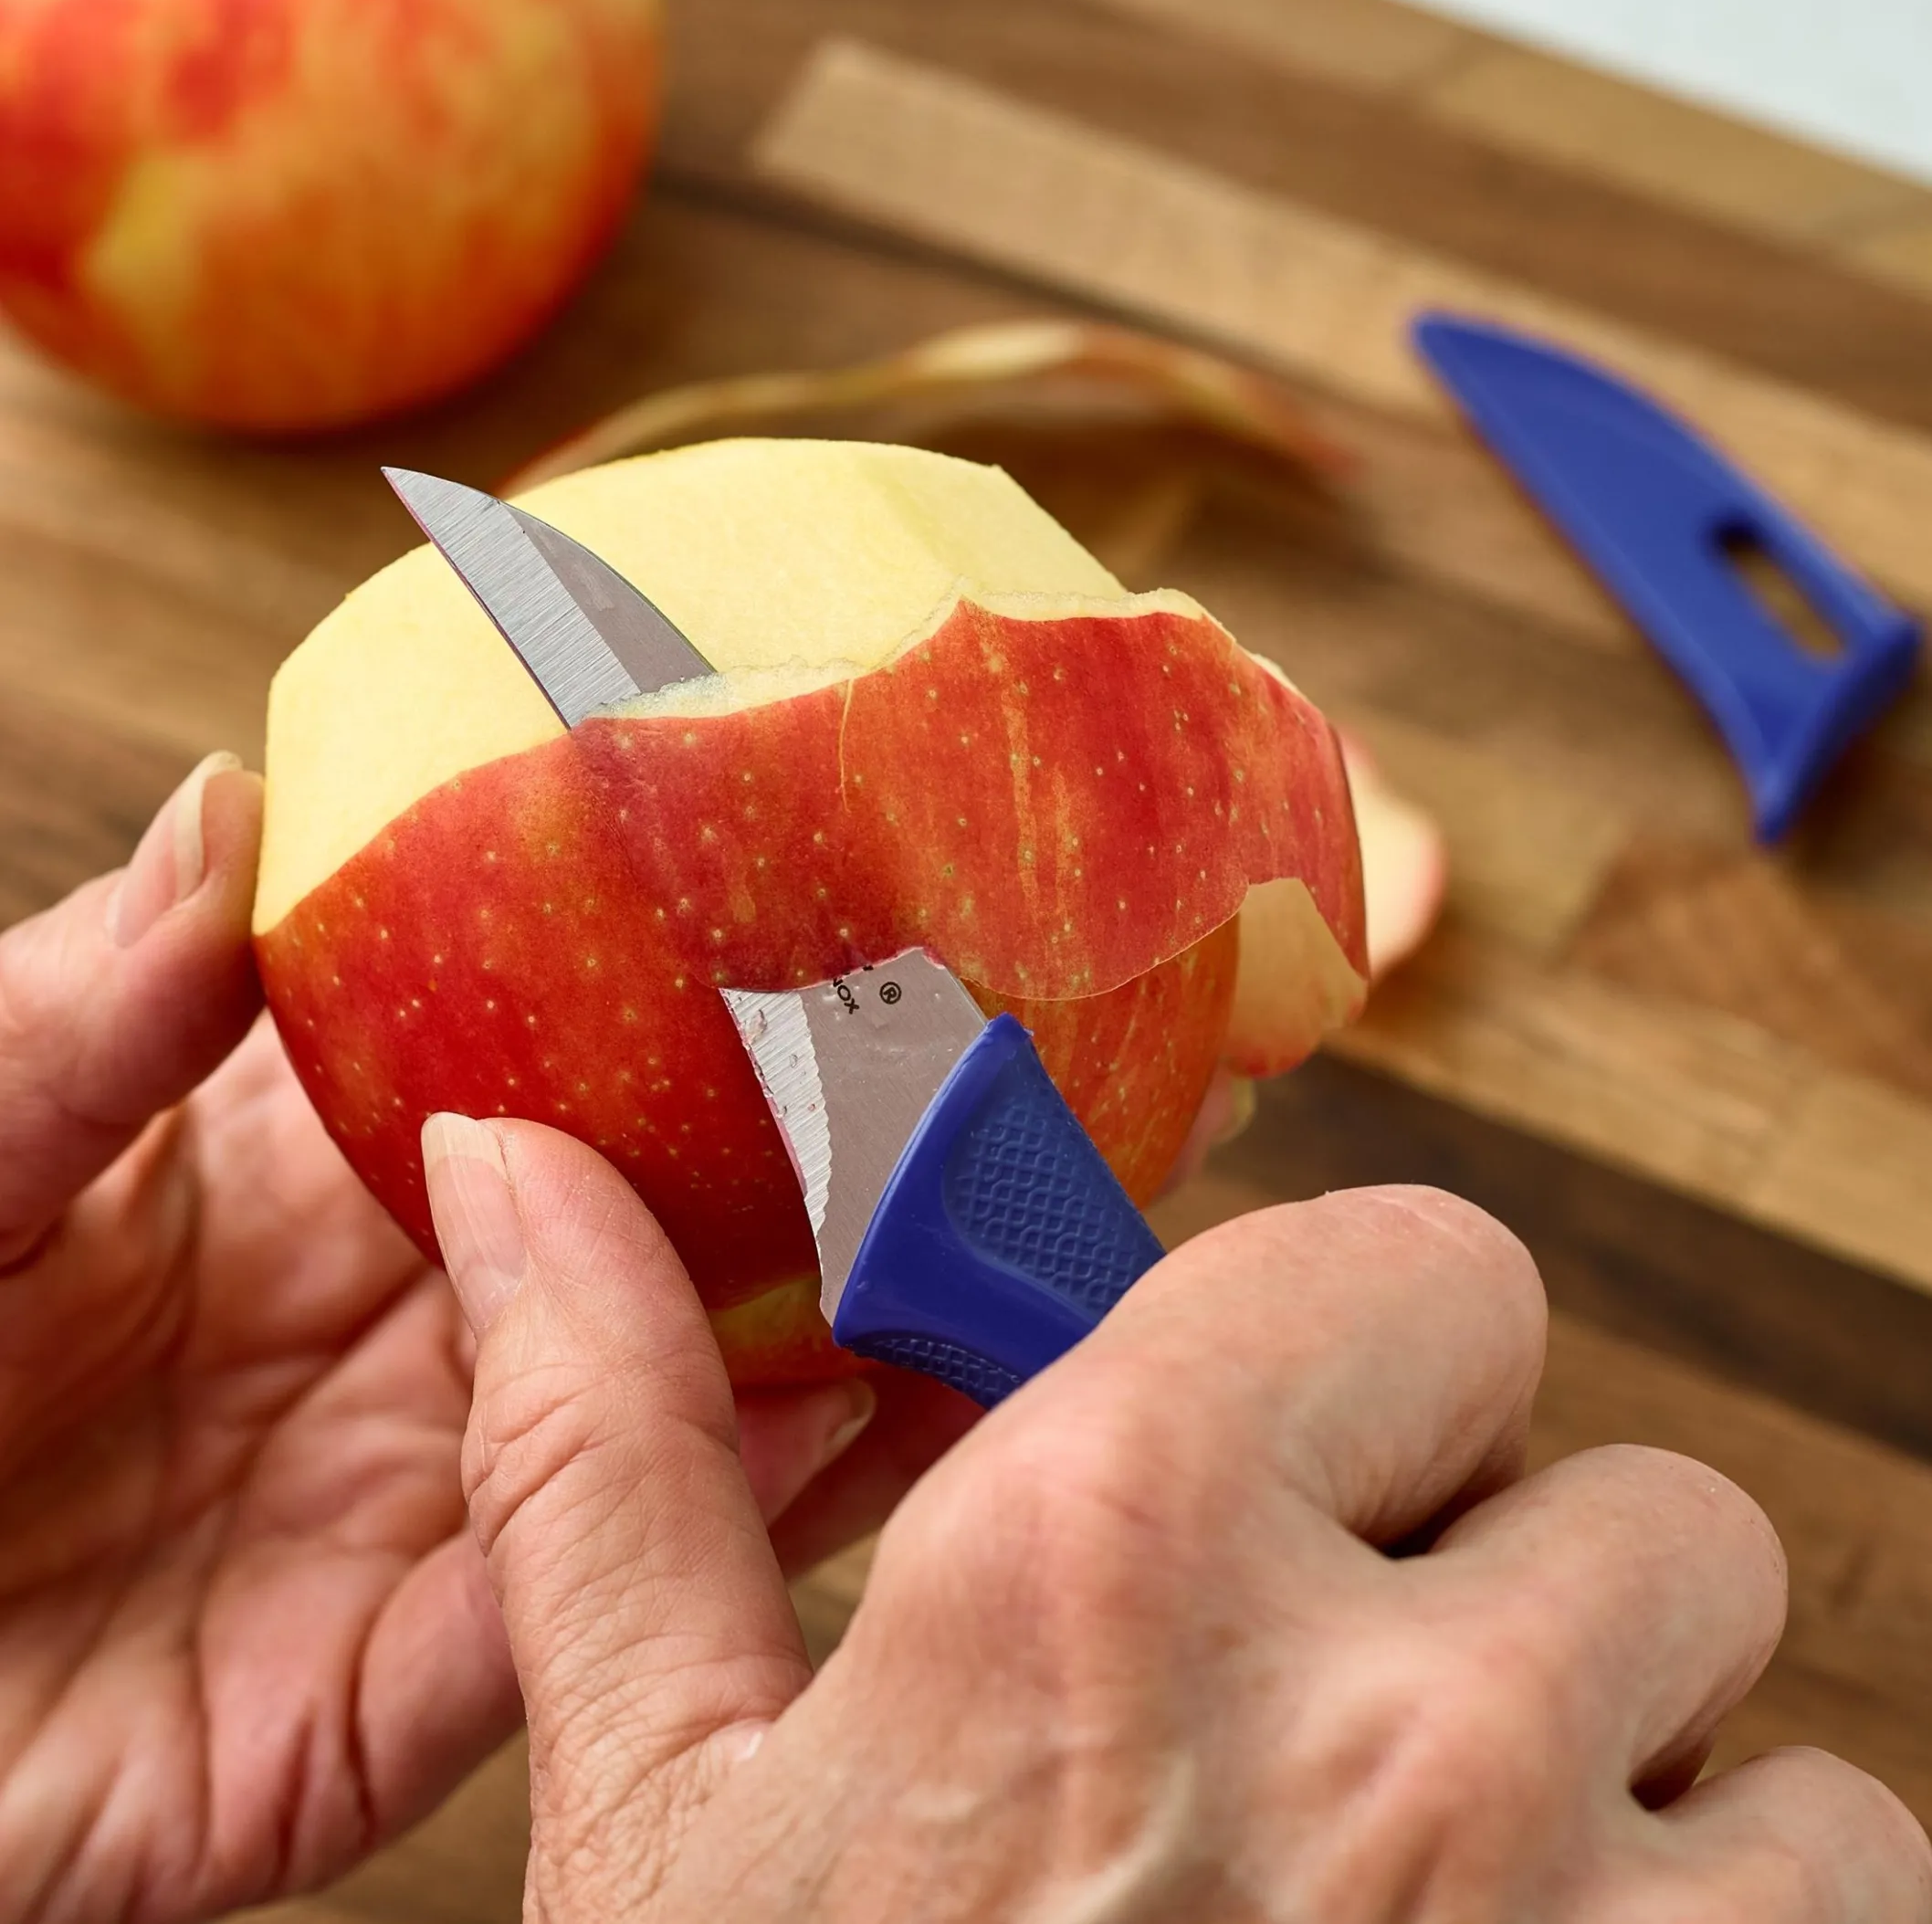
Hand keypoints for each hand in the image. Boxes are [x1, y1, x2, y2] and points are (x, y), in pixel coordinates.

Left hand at [0, 758, 967, 1923]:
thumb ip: (86, 1012)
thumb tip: (237, 801)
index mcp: (273, 1181)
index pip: (508, 1065)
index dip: (639, 987)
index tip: (786, 894)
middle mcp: (371, 1336)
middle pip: (618, 1238)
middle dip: (783, 1164)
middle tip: (960, 1065)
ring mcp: (388, 1515)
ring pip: (638, 1416)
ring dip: (809, 1337)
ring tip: (977, 1232)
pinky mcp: (369, 1704)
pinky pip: (561, 1601)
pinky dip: (718, 1518)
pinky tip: (852, 1415)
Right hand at [428, 1129, 1931, 1920]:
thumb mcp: (663, 1806)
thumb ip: (615, 1450)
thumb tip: (513, 1172)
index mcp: (1107, 1564)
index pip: (1430, 1267)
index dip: (1371, 1369)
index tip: (1304, 1473)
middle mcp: (1397, 1733)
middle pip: (1631, 1495)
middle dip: (1517, 1590)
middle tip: (1354, 1742)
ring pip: (1775, 1741)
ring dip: (1643, 1818)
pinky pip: (1849, 1909)